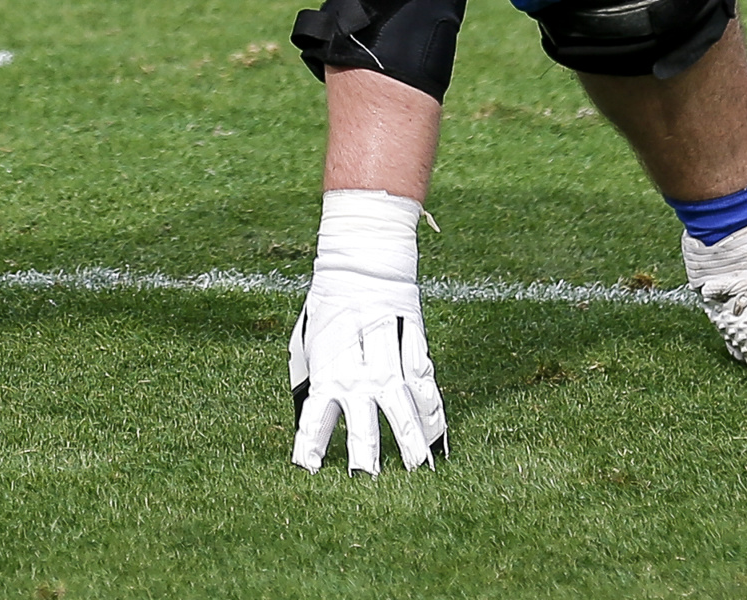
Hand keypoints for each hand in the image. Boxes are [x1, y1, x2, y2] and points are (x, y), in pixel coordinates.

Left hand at [288, 189, 445, 474]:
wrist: (362, 263)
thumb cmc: (328, 305)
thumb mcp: (308, 340)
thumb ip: (309, 376)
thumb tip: (308, 413)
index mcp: (327, 369)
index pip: (315, 417)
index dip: (311, 444)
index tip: (308, 470)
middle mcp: (358, 371)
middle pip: (362, 422)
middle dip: (364, 456)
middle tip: (365, 482)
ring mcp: (389, 362)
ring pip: (401, 409)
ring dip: (409, 442)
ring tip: (417, 470)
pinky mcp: (413, 350)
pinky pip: (425, 388)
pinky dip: (433, 413)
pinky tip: (439, 437)